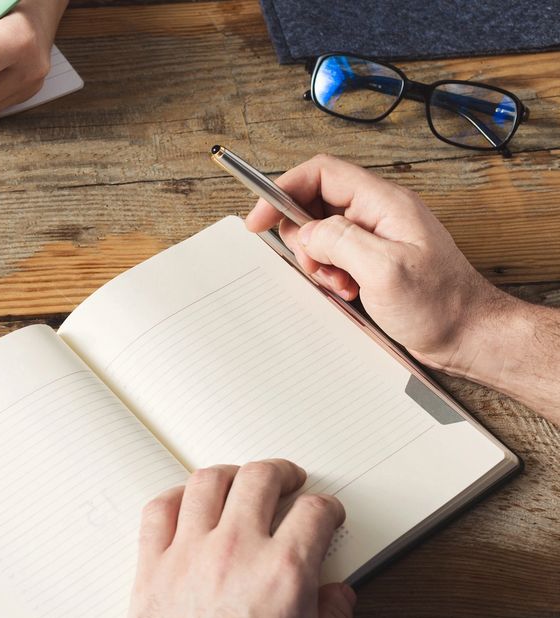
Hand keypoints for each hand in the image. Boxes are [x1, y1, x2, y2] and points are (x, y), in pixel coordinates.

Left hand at [130, 460, 355, 617]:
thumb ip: (329, 616)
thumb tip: (337, 597)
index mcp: (282, 572)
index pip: (315, 513)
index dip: (328, 509)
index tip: (326, 513)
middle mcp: (236, 551)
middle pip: (260, 479)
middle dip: (281, 474)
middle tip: (289, 481)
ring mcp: (189, 554)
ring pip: (207, 482)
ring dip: (229, 475)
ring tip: (240, 480)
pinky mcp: (151, 566)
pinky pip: (158, 511)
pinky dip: (174, 497)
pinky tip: (185, 500)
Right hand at [245, 154, 513, 375]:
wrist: (468, 335)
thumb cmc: (441, 305)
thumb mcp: (385, 270)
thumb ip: (340, 241)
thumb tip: (306, 232)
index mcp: (385, 203)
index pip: (321, 173)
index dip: (283, 188)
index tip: (260, 216)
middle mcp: (378, 213)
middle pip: (314, 202)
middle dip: (302, 235)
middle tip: (315, 263)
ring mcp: (376, 237)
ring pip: (320, 232)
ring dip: (317, 259)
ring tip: (339, 281)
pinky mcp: (372, 259)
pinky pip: (333, 256)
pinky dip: (329, 274)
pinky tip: (347, 290)